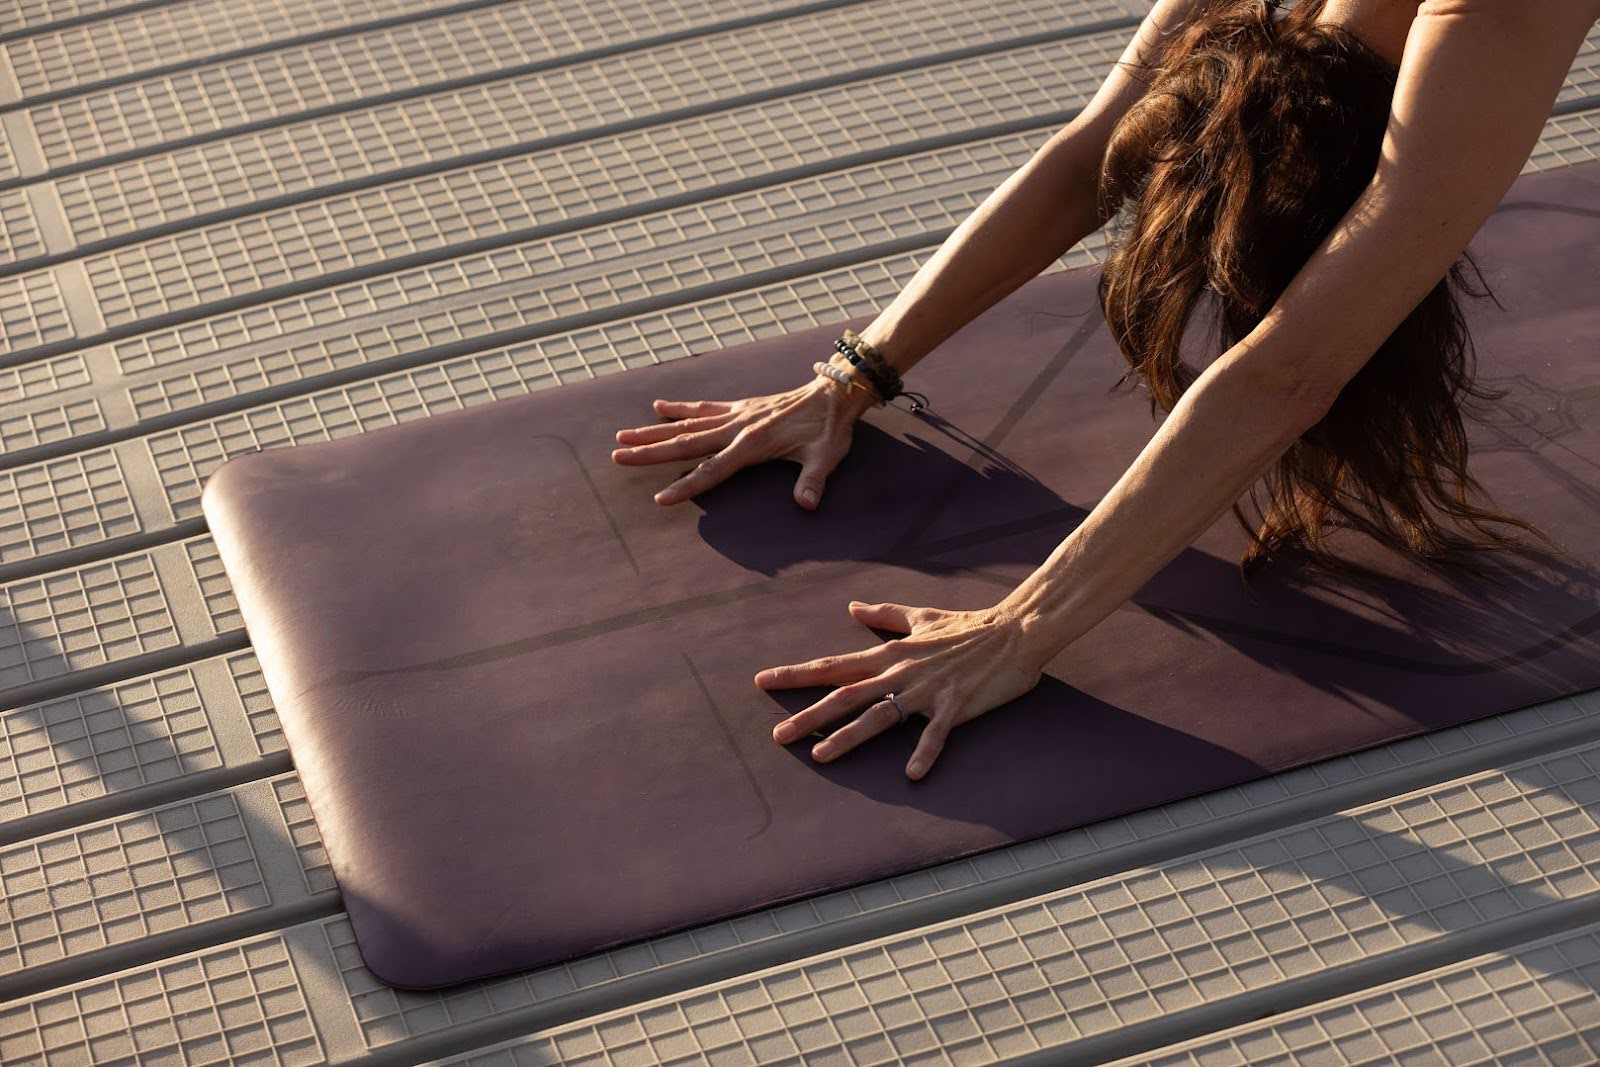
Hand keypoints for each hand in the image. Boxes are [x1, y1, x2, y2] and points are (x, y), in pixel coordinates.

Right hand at [611, 371, 872, 507]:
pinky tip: (659, 407)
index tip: (660, 498)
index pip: (713, 470)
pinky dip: (680, 408)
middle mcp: (738, 427)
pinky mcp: (741, 406)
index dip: (687, 486)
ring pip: (687, 424)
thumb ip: (813, 481)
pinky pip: (704, 407)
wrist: (835, 392)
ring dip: (654, 431)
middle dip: (651, 453)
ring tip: (623, 436)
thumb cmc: (830, 428)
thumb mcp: (827, 457)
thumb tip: (807, 504)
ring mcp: (736, 415)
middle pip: (686, 443)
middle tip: (619, 457)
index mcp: (753, 443)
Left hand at [756, 600, 1049, 779]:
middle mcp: (900, 672)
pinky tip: (911, 775)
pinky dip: (924, 752)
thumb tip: (853, 606)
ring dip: (849, 737)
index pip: (834, 666)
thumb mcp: (922, 616)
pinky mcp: (955, 705)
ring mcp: (927, 690)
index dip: (797, 674)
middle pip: (845, 696)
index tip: (764, 681)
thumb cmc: (969, 625)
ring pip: (879, 715)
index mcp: (890, 654)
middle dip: (809, 715)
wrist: (1015, 630)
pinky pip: (936, 733)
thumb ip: (885, 615)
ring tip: (820, 757)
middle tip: (777, 735)